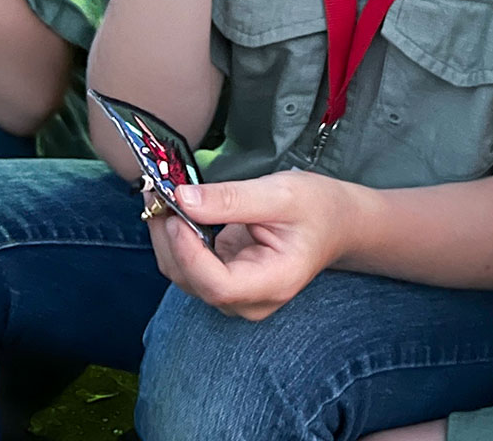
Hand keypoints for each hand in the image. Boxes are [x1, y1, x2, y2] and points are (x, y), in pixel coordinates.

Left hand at [146, 170, 359, 320]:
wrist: (335, 223)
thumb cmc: (317, 209)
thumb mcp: (282, 194)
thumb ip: (232, 199)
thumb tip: (183, 199)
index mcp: (273, 283)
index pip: (218, 286)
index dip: (189, 253)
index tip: (177, 213)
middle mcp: (250, 299)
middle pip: (192, 281)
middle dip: (168, 238)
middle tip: (157, 192)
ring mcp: (234, 294)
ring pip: (182, 274)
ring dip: (165, 235)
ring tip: (160, 194)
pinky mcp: (223, 279)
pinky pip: (187, 264)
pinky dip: (174, 236)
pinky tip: (172, 207)